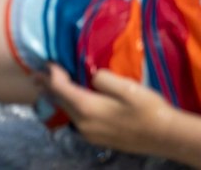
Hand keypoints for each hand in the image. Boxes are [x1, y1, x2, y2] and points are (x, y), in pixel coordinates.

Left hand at [38, 65, 185, 158]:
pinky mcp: (97, 139)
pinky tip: (70, 103)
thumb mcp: (126, 87)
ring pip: (66, 112)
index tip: (48, 62)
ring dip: (57, 98)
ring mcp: (89, 133)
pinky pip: (75, 120)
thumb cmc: (148, 110)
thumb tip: (91, 74)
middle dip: (47, 87)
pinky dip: (68, 108)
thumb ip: (102, 77)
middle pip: (58, 101)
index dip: (51, 74)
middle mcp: (82, 122)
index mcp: (86, 107)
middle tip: (35, 75)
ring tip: (48, 88)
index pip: (59, 87)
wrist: (166, 137)